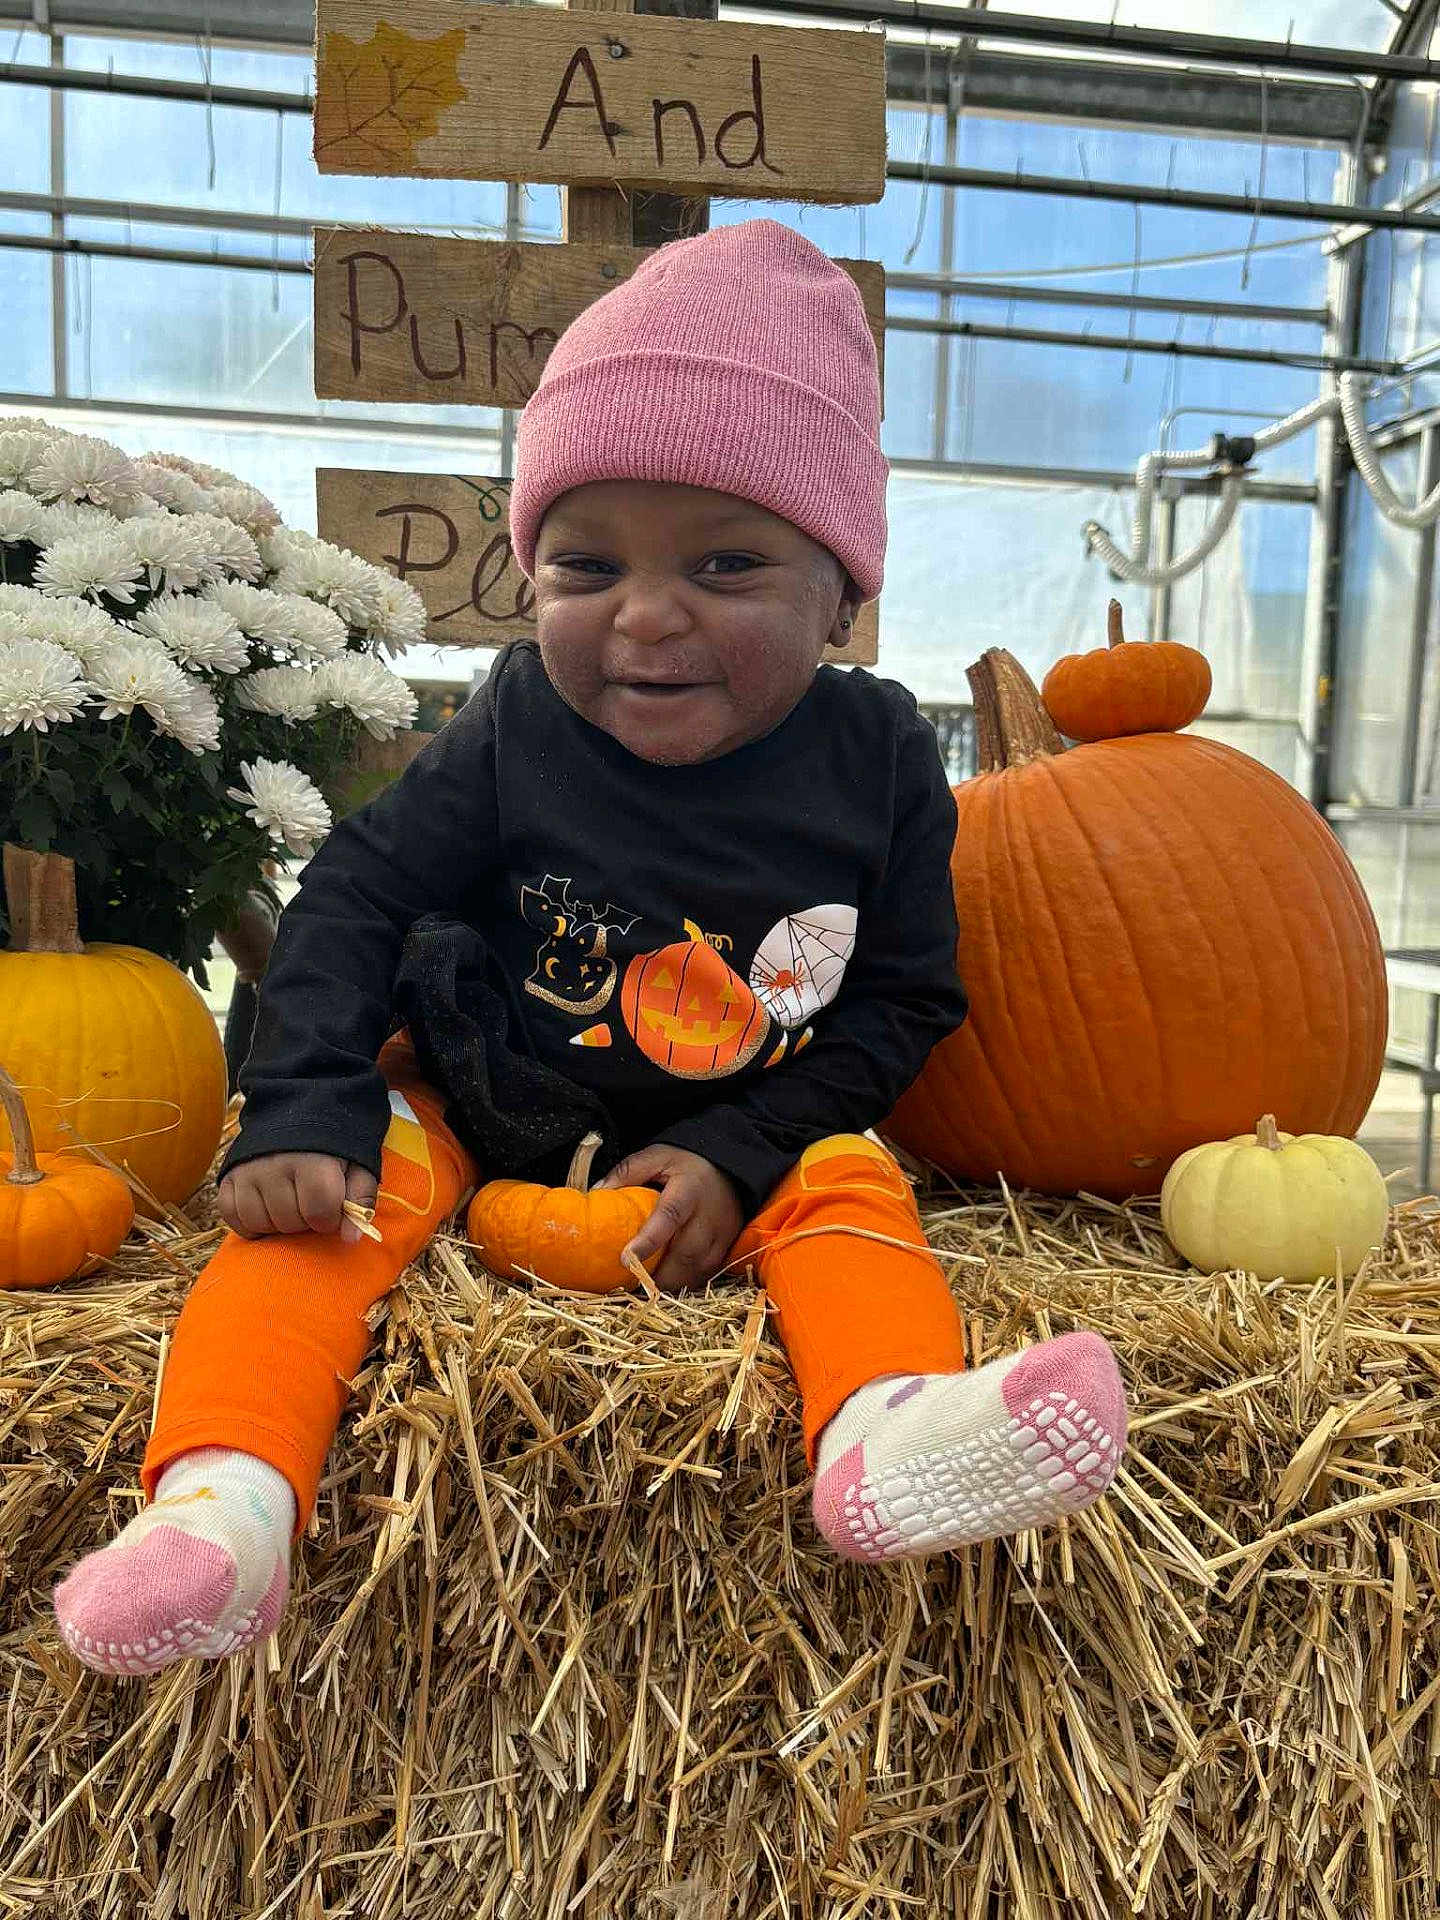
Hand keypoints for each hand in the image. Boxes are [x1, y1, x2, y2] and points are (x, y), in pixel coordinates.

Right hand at [218, 1152, 378, 1241]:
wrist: (297, 1112)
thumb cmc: (332, 1146)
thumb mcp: (358, 1165)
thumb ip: (360, 1200)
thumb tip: (351, 1238)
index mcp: (312, 1161)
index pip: (319, 1212)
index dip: (329, 1219)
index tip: (332, 1208)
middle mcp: (275, 1166)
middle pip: (290, 1221)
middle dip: (305, 1221)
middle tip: (309, 1202)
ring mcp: (248, 1172)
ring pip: (260, 1223)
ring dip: (278, 1223)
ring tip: (289, 1204)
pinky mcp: (227, 1177)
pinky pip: (232, 1217)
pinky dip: (249, 1222)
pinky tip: (266, 1209)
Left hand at [597, 1144, 744, 1292]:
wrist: (729, 1168)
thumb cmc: (687, 1164)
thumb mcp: (657, 1156)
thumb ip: (627, 1172)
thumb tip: (596, 1193)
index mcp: (688, 1190)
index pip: (669, 1217)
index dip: (648, 1241)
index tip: (625, 1259)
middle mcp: (709, 1216)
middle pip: (686, 1254)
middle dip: (657, 1275)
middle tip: (629, 1282)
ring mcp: (722, 1235)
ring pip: (697, 1271)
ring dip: (670, 1283)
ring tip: (645, 1285)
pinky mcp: (726, 1249)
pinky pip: (705, 1275)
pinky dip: (684, 1283)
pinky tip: (665, 1281)